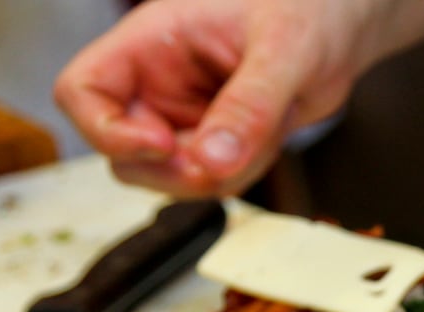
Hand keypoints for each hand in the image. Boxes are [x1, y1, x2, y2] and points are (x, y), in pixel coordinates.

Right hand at [54, 0, 366, 197]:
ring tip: (265, 128)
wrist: (342, 24)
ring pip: (173, 179)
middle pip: (125, 157)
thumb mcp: (283, 50)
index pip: (81, 92)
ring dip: (222, 175)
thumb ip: (248, 105)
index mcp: (150, 43)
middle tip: (228, 156)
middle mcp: (158, 83)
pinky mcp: (215, 141)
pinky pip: (214, 181)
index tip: (162, 144)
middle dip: (178, 172)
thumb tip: (212, 161)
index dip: (106, 132)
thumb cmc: (307, 6)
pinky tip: (270, 135)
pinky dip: (245, 173)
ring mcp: (184, 117)